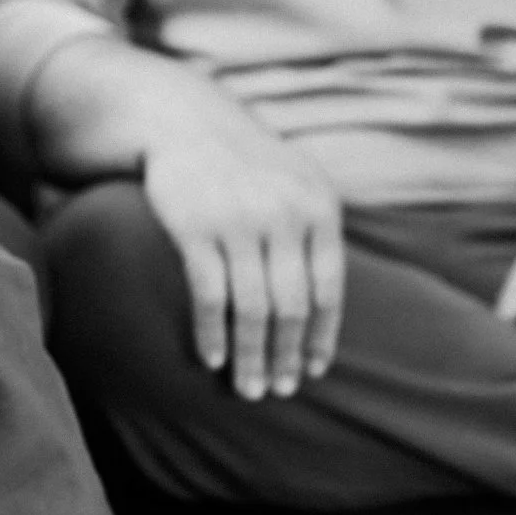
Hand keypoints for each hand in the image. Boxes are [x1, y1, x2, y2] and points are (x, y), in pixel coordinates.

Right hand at [142, 116, 344, 400]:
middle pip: (291, 307)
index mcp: (319, 209)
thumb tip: (324, 311)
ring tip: (246, 389)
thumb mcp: (298, 185)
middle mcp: (284, 216)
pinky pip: (208, 296)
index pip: (327, 290)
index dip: (320, 337)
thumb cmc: (248, 166)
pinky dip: (211, 333)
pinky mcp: (194, 229)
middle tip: (278, 391)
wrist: (188, 123)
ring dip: (249, 356)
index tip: (313, 371)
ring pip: (251, 309)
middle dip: (285, 357)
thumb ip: (316, 236)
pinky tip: (212, 359)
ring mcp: (238, 222)